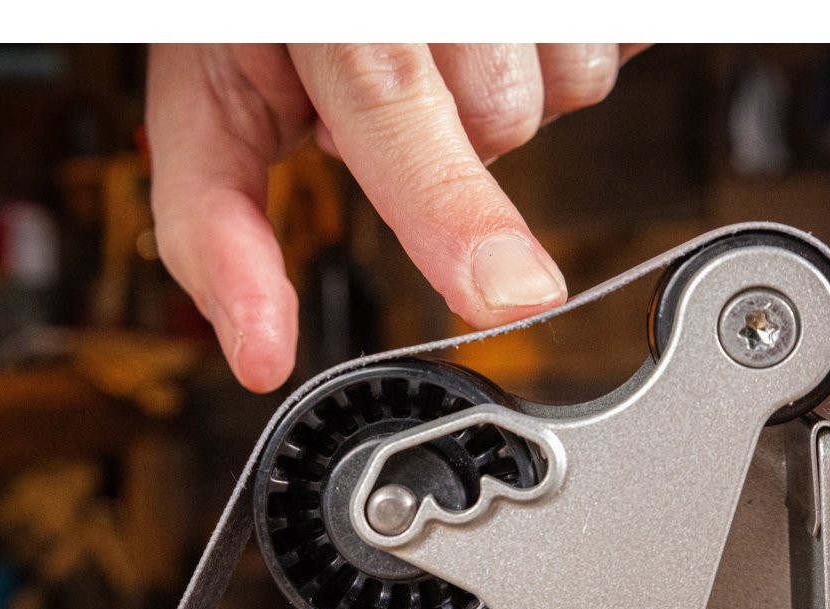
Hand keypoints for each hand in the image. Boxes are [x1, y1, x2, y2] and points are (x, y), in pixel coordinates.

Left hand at [147, 44, 644, 391]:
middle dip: (453, 147)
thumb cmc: (266, 32)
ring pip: (571, 85)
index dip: (451, 201)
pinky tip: (495, 40)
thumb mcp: (214, 111)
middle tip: (392, 109)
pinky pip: (616, 48)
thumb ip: (222, 229)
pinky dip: (560, 59)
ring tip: (445, 61)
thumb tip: (263, 352)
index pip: (387, 93)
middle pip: (503, 118)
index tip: (505, 295)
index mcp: (326, 5)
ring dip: (510, 98)